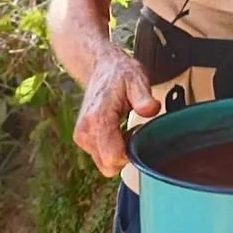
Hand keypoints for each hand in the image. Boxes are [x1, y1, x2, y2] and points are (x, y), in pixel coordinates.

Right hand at [73, 46, 159, 176]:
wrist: (102, 68)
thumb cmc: (121, 74)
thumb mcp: (138, 79)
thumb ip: (143, 97)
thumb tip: (151, 110)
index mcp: (98, 119)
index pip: (113, 157)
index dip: (132, 153)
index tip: (139, 135)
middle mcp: (85, 131)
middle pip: (109, 165)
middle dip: (126, 154)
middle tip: (134, 131)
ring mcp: (82, 137)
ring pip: (105, 163)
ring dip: (119, 151)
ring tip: (125, 127)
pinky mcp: (83, 139)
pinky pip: (101, 156)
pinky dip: (112, 148)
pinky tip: (118, 130)